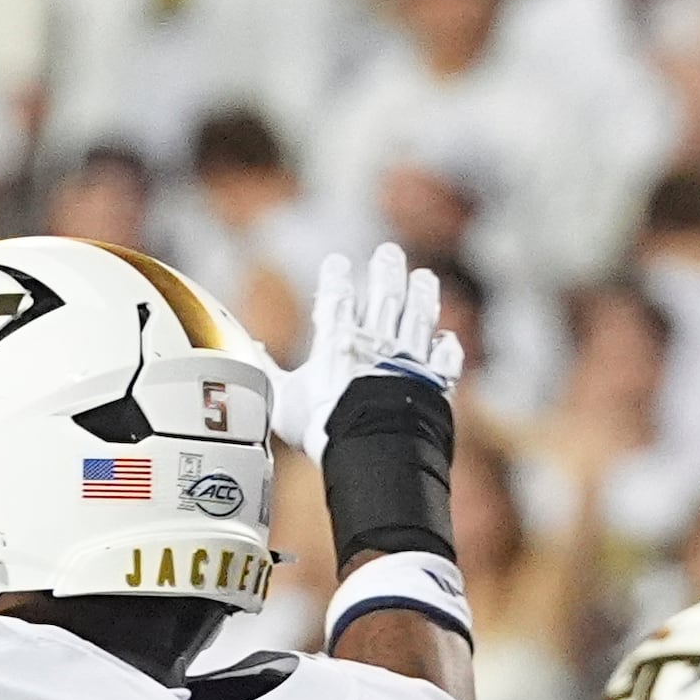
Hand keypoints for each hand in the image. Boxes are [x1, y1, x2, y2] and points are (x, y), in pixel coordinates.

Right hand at [273, 241, 458, 459]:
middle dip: (386, 270)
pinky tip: (446, 339)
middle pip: (385, 293)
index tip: (338, 262)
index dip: (336, 276)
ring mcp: (408, 358)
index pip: (337, 295)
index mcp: (338, 340)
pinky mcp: (433, 381)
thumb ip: (270, 370)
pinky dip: (447, 349)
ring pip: (418, 316)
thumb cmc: (322, 427)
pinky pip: (444, 361)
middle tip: (388, 252)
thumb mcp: (284, 399)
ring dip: (422, 294)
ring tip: (423, 277)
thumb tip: (253, 349)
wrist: (371, 447)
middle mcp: (377, 340)